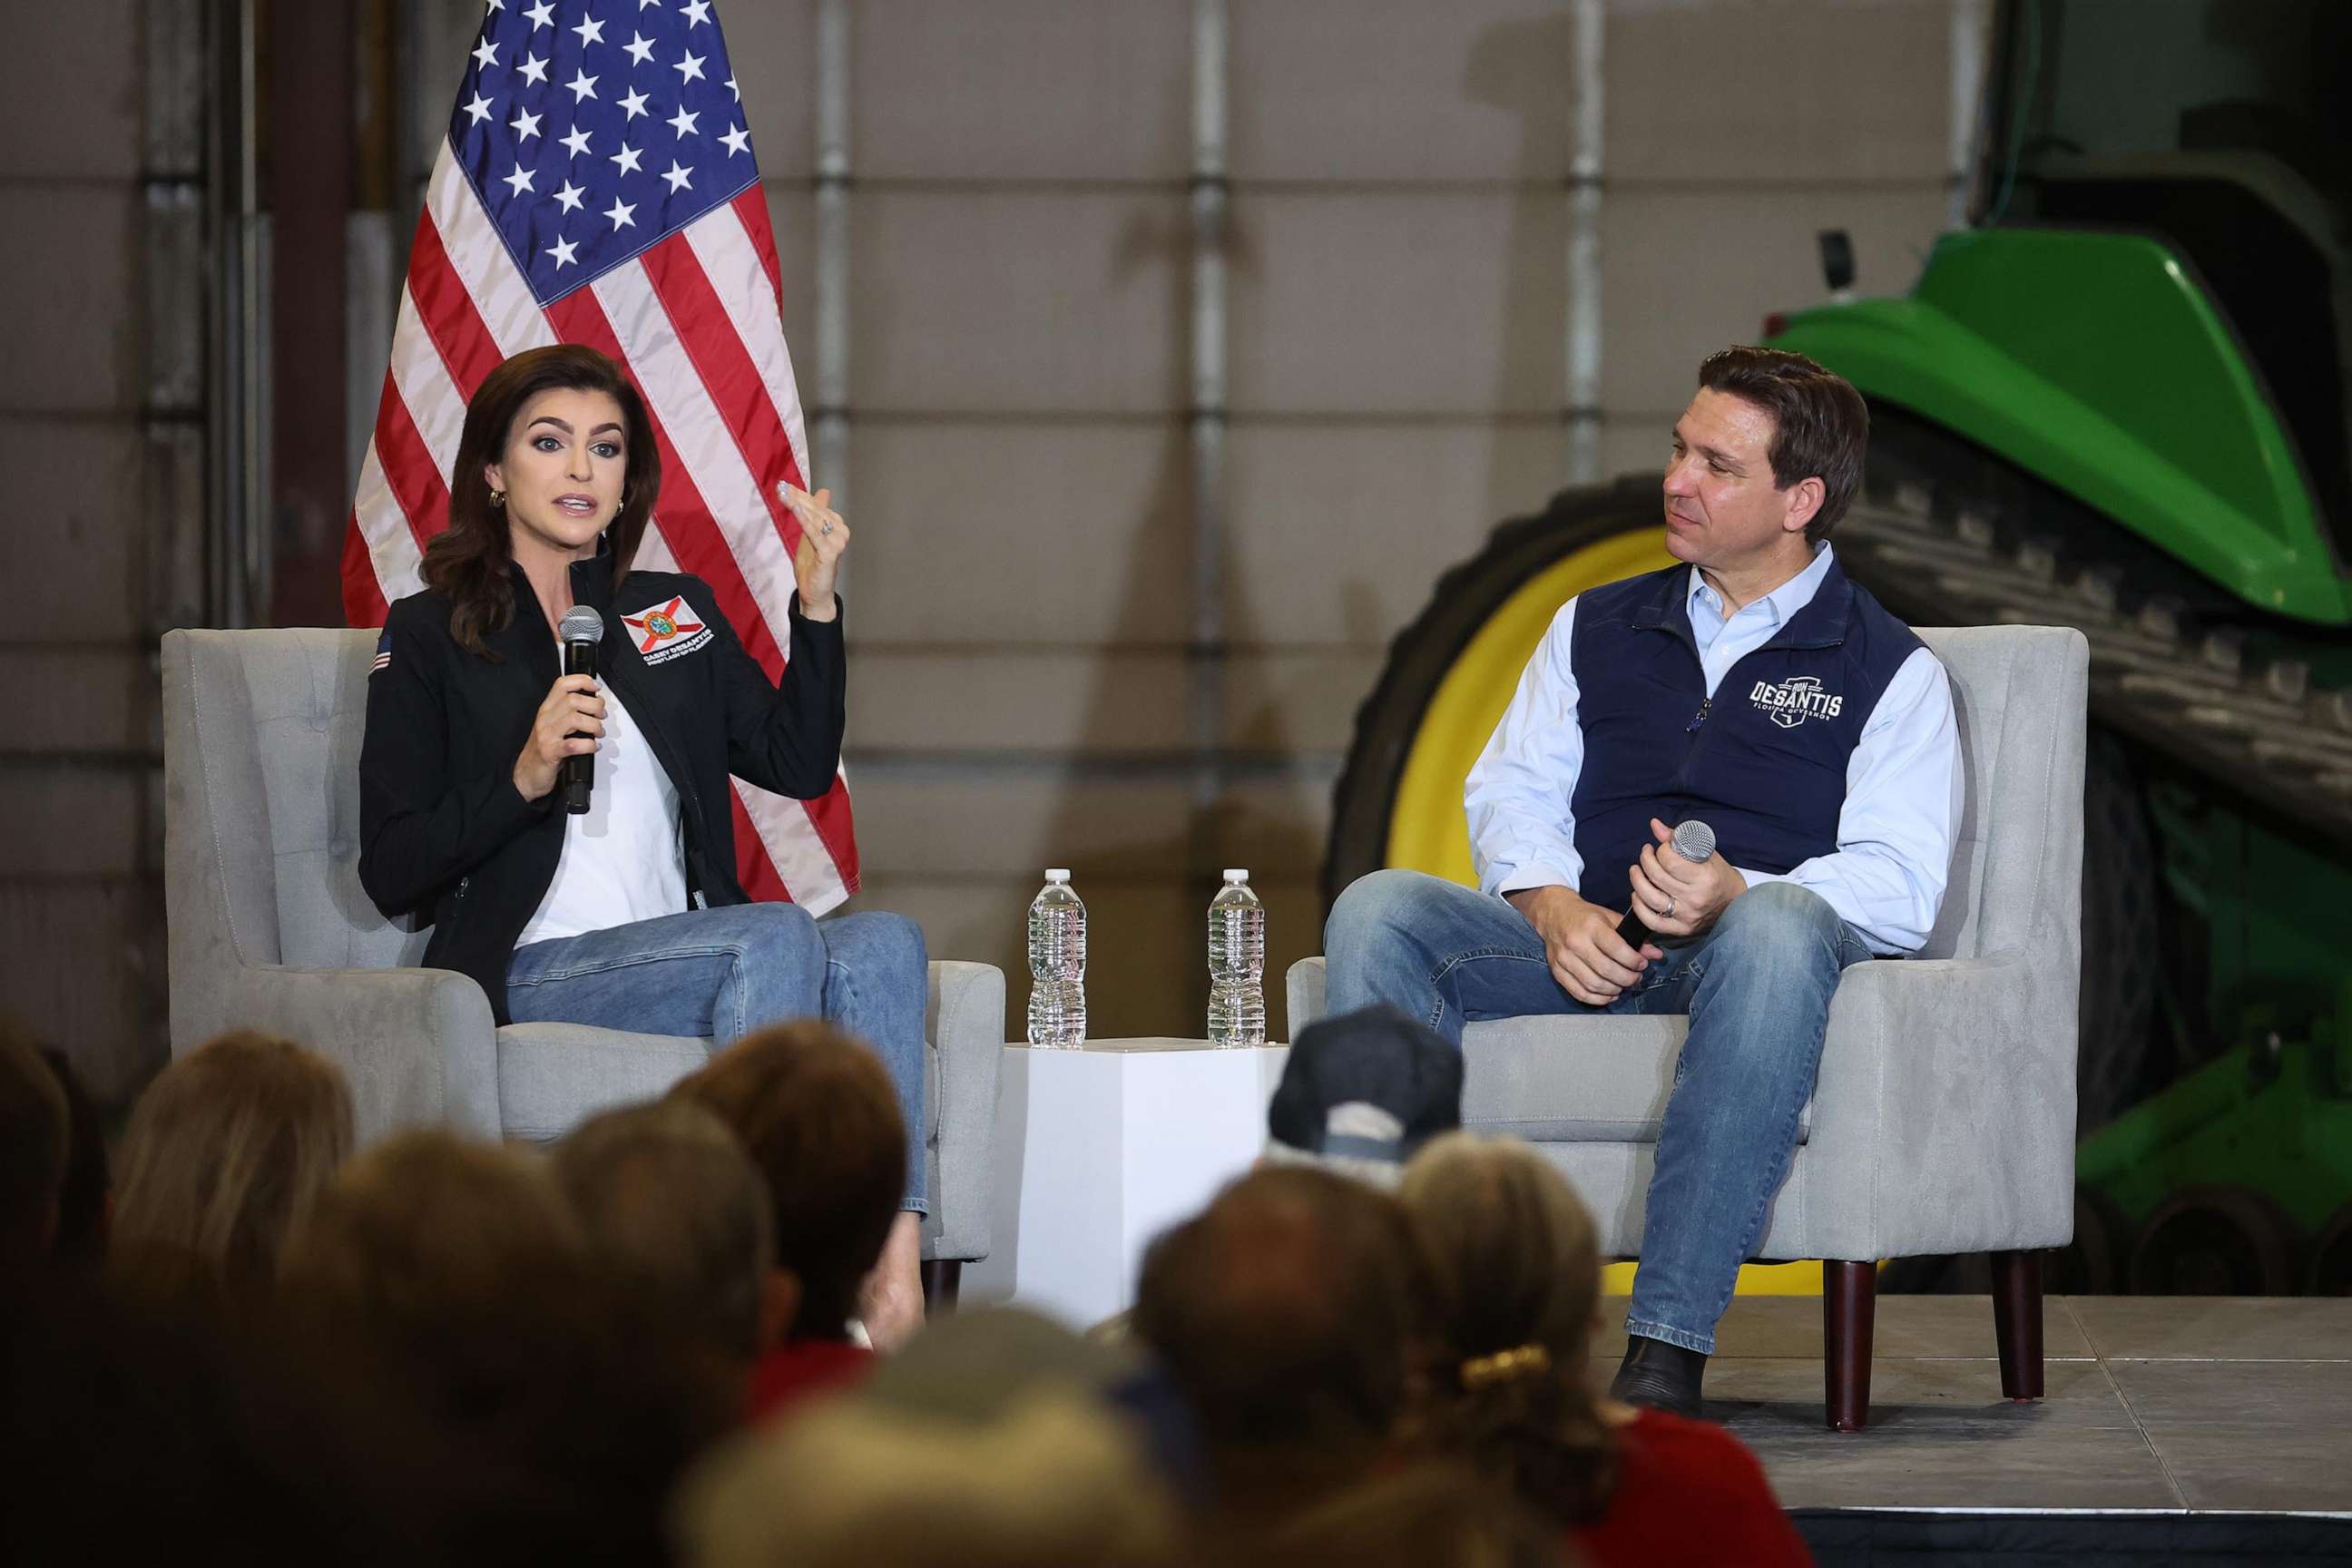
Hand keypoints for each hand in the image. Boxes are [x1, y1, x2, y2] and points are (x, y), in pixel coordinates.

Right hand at [513, 673, 604, 801]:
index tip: (596, 687)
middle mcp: (545, 719)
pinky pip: (573, 744)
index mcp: (547, 709)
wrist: (526, 774)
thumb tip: (594, 703)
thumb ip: (568, 712)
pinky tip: (594, 747)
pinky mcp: (550, 753)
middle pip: (574, 700)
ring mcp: (547, 735)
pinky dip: (589, 745)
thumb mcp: (553, 725)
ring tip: (598, 733)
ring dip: (594, 725)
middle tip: (601, 716)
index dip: (582, 681)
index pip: (562, 684)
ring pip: (575, 719)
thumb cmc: (543, 749)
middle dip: (595, 706)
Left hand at [779, 482, 846, 621]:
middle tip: (781, 488)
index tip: (784, 486)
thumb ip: (814, 514)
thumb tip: (823, 492)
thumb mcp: (810, 534)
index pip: (817, 505)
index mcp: (837, 526)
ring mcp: (837, 543)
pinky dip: (805, 521)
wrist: (814, 593)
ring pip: (816, 519)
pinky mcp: (830, 553)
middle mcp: (840, 532)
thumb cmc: (812, 566)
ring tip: (785, 495)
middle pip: (816, 510)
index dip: (801, 494)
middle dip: (797, 498)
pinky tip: (796, 509)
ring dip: (799, 505)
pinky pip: (815, 534)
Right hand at [1505, 885, 1662, 1006]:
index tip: (1642, 964)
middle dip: (1628, 978)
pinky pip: (1579, 992)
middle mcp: (1576, 942)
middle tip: (1635, 977)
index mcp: (1591, 926)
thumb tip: (1656, 955)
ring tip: (1623, 985)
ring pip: (1594, 985)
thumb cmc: (1585, 916)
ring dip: (1614, 990)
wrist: (1554, 914)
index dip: (1634, 961)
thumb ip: (1633, 937)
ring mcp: (1564, 958)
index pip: (1617, 950)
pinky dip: (1597, 999)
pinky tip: (1609, 994)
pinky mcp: (1557, 971)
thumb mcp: (1610, 918)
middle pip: (1607, 970)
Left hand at [1626, 817, 1746, 938]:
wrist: (1734, 905)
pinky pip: (1652, 922)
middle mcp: (1695, 898)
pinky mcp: (1680, 929)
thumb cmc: (1719, 875)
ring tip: (1636, 870)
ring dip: (1637, 881)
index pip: (1670, 861)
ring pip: (1650, 899)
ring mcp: (1687, 916)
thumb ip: (1679, 838)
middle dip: (1646, 860)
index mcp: (1705, 877)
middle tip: (1646, 853)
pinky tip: (1637, 895)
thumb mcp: (1706, 852)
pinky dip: (1639, 908)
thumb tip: (1655, 825)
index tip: (1661, 847)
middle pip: (1657, 877)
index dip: (1660, 850)